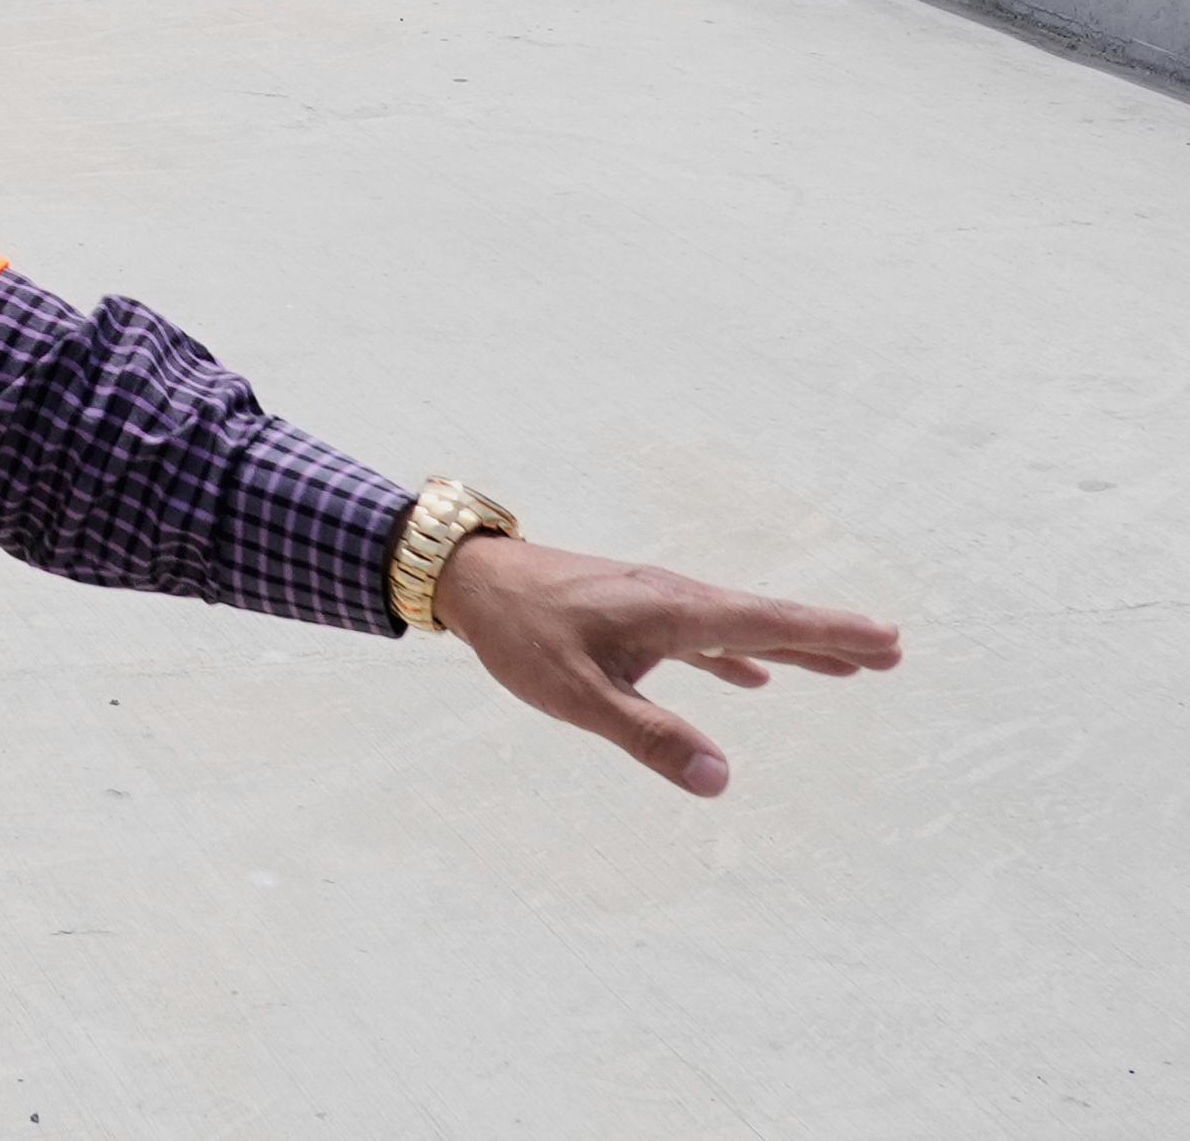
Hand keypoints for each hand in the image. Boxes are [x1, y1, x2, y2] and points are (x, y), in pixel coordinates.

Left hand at [431, 532, 899, 796]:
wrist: (468, 579)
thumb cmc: (520, 633)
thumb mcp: (578, 695)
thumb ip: (649, 738)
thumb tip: (721, 781)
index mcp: (673, 612)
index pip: (769, 624)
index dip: (831, 634)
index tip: (889, 638)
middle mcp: (673, 600)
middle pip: (767, 620)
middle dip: (829, 638)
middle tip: (894, 650)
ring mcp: (653, 604)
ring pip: (739, 627)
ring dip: (792, 645)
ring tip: (846, 667)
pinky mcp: (631, 613)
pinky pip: (703, 634)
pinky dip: (739, 653)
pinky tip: (754, 678)